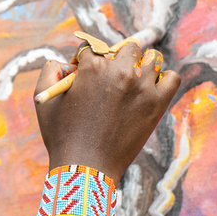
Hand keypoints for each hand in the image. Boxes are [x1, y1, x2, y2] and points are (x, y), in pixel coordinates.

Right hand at [34, 39, 180, 185]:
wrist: (85, 167)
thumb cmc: (62, 135)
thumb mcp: (44, 99)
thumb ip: (50, 70)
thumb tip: (66, 62)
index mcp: (93, 67)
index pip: (93, 48)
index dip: (85, 61)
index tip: (84, 77)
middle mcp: (120, 72)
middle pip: (126, 49)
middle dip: (115, 60)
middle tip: (109, 81)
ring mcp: (142, 87)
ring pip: (151, 60)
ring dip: (141, 68)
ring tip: (131, 85)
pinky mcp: (157, 104)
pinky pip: (172, 78)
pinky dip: (164, 80)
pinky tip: (151, 90)